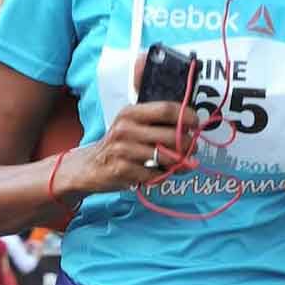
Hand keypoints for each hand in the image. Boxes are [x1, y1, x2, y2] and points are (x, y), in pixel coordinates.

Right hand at [59, 56, 200, 196]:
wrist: (89, 166)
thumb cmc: (118, 143)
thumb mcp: (130, 122)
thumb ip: (154, 119)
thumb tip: (188, 120)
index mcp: (130, 113)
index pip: (166, 109)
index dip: (186, 116)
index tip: (195, 123)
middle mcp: (126, 129)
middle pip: (172, 135)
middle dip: (189, 143)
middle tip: (194, 147)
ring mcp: (123, 150)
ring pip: (167, 157)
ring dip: (180, 162)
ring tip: (182, 163)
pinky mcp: (123, 170)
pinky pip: (155, 175)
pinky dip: (163, 175)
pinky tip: (161, 173)